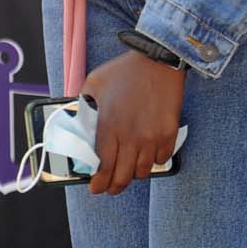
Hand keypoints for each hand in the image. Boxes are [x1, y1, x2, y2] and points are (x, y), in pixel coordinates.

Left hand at [80, 49, 184, 194]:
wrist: (157, 60)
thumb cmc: (124, 71)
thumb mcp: (94, 83)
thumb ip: (83, 105)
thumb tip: (78, 124)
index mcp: (109, 125)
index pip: (102, 166)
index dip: (98, 182)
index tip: (95, 188)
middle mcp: (130, 136)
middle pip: (122, 176)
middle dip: (114, 187)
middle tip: (111, 187)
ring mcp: (151, 137)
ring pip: (142, 171)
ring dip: (134, 173)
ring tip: (129, 167)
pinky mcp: (168, 134)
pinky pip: (161, 159)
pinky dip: (153, 160)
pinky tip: (148, 152)